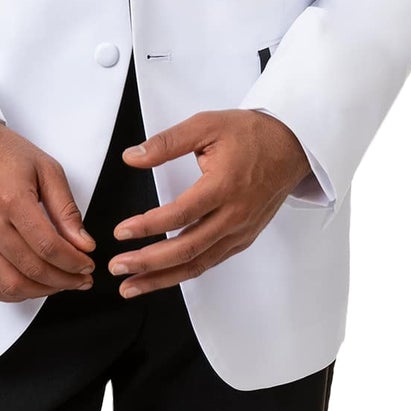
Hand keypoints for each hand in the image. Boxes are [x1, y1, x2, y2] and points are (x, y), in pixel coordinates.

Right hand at [0, 118, 96, 301]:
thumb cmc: (0, 152)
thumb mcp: (45, 168)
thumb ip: (66, 209)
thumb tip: (83, 243)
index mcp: (11, 200)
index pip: (49, 247)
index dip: (74, 262)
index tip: (87, 264)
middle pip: (32, 270)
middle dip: (64, 280)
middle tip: (80, 277)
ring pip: (10, 286)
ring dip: (41, 291)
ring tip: (59, 283)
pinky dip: (12, 293)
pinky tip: (30, 285)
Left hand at [104, 109, 312, 297]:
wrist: (291, 146)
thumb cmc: (251, 134)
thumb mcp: (206, 125)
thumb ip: (167, 143)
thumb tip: (132, 157)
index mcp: (224, 186)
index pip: (180, 214)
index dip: (148, 226)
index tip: (121, 232)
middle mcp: (234, 215)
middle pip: (187, 249)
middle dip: (149, 263)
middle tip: (118, 268)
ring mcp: (240, 231)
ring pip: (198, 263)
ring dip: (163, 278)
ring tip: (132, 286)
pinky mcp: (243, 238)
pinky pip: (211, 261)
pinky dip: (185, 272)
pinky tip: (164, 276)